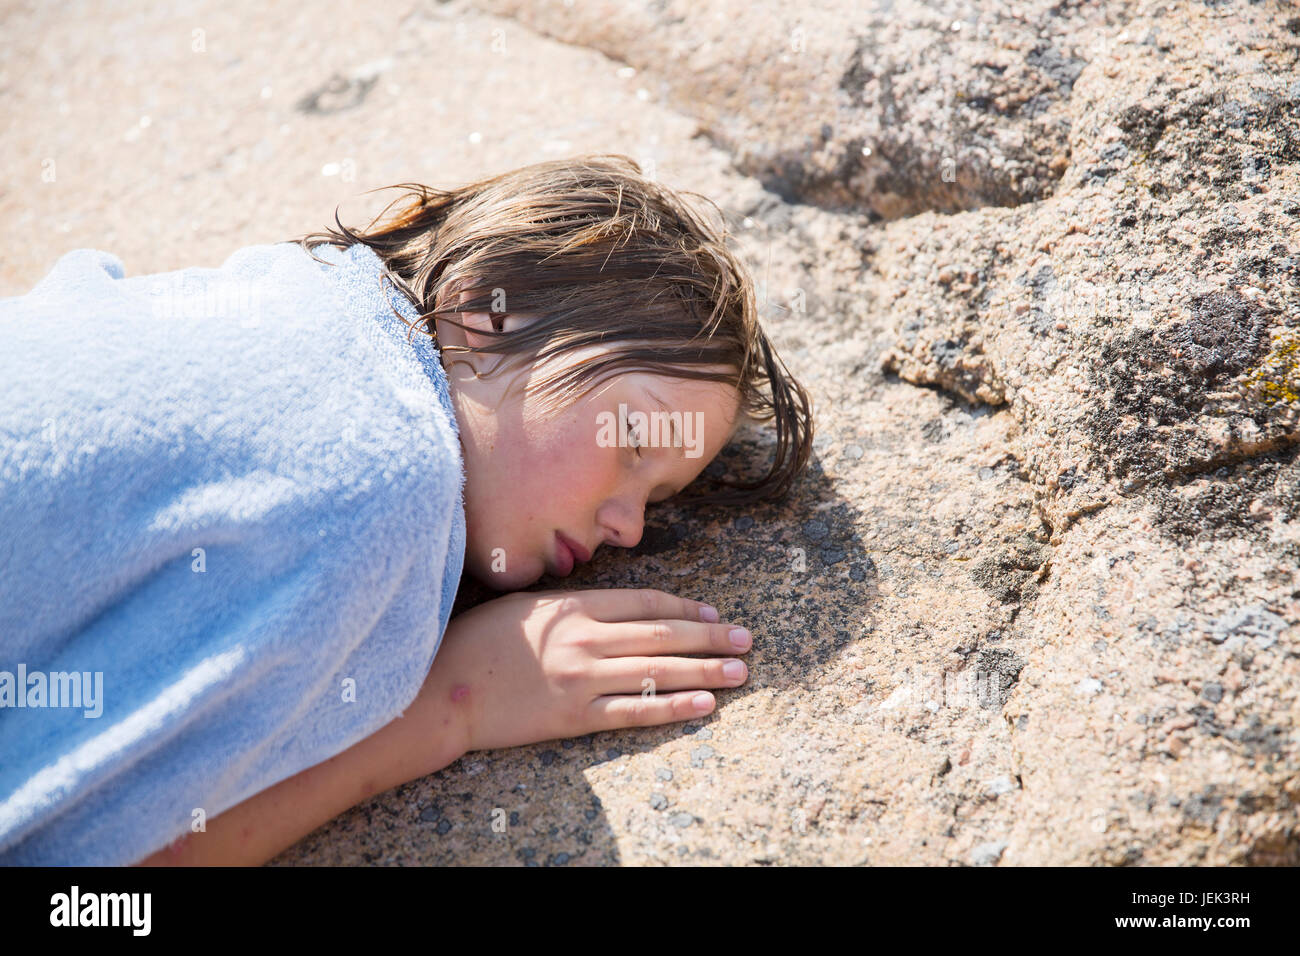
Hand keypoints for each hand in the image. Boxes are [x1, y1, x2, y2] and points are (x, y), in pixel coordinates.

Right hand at [430, 588, 751, 751]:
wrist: (441, 689)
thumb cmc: (475, 642)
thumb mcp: (525, 606)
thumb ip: (571, 607)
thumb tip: (611, 611)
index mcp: (573, 606)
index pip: (645, 604)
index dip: (685, 610)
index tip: (713, 616)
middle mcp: (586, 639)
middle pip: (663, 635)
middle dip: (711, 638)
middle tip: (747, 639)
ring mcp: (582, 679)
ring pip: (659, 671)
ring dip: (706, 672)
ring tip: (740, 672)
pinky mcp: (574, 716)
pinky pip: (635, 711)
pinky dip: (673, 707)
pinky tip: (704, 706)